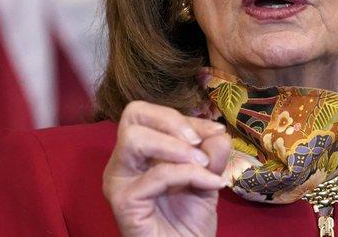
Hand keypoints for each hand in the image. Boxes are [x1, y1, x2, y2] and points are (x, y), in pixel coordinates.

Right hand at [102, 101, 230, 236]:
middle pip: (133, 114)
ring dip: (175, 146)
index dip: (184, 118)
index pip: (150, 114)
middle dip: (171, 121)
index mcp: (138, 151)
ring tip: (202, 163)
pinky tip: (210, 184)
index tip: (215, 131)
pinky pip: (157, 175)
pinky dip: (188, 174)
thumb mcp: (207, 178)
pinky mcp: (123, 201)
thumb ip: (212, 154)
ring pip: (135, 138)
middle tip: (198, 142)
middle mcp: (122, 161)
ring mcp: (119, 180)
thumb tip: (218, 132)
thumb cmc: (189, 222)